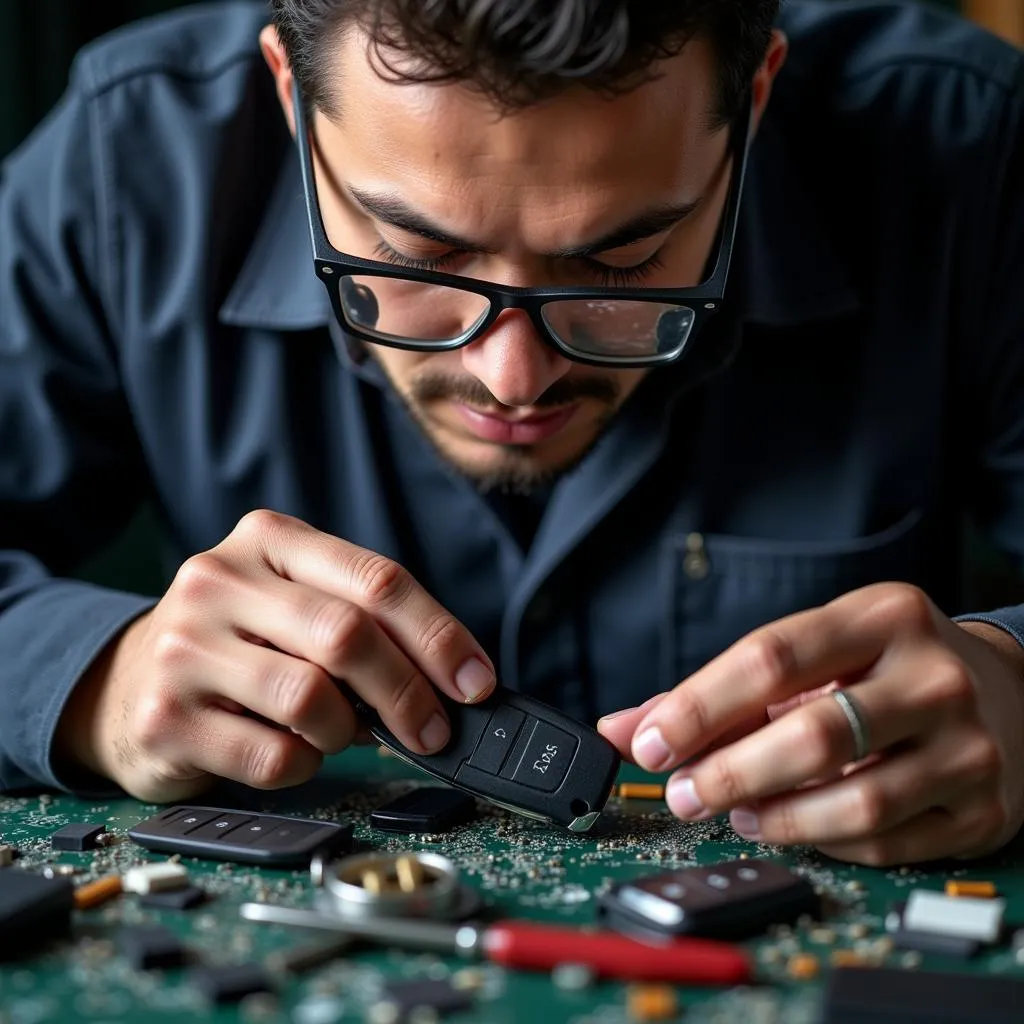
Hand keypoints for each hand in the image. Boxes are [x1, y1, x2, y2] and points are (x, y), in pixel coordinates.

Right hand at [55, 510, 494, 801]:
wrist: (125, 683)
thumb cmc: (239, 642)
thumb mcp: (295, 604)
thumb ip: (364, 623)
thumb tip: (453, 679)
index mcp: (268, 539)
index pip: (377, 579)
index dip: (439, 635)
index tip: (475, 682)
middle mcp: (220, 580)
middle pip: (348, 635)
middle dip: (409, 692)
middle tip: (435, 730)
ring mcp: (184, 647)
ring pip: (311, 698)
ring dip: (349, 732)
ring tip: (343, 733)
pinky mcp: (165, 717)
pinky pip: (272, 756)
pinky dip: (305, 764)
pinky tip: (294, 750)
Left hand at [598, 583, 1023, 865]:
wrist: (1011, 691)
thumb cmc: (888, 666)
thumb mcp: (818, 651)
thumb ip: (720, 689)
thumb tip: (624, 728)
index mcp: (881, 616)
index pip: (773, 657)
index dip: (699, 706)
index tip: (648, 742)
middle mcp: (933, 675)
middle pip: (813, 735)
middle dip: (728, 772)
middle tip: (681, 793)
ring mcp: (967, 746)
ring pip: (854, 802)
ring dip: (776, 816)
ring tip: (735, 813)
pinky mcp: (982, 809)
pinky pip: (887, 843)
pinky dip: (826, 841)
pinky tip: (794, 826)